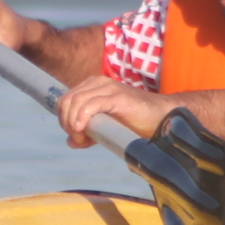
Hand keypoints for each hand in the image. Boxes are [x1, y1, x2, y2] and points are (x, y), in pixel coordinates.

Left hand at [53, 75, 175, 147]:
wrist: (161, 118)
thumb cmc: (135, 122)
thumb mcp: (106, 128)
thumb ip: (89, 133)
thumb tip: (70, 142)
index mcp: (92, 86)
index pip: (65, 99)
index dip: (64, 119)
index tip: (75, 137)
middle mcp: (98, 83)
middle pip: (67, 100)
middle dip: (66, 122)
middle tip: (78, 139)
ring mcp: (108, 88)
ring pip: (76, 102)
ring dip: (73, 123)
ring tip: (82, 138)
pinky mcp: (117, 97)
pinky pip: (91, 104)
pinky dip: (82, 117)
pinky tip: (82, 129)